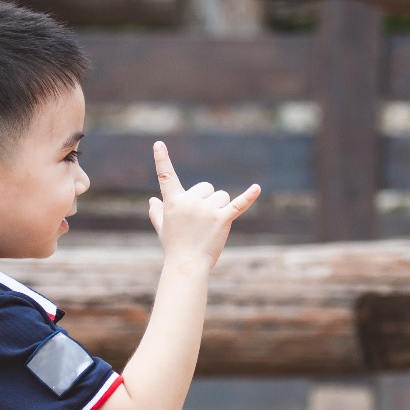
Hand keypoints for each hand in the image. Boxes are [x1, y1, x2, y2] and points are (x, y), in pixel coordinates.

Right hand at [146, 141, 257, 271]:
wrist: (186, 265)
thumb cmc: (174, 246)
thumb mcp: (163, 227)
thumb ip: (157, 212)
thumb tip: (153, 201)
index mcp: (173, 201)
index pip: (166, 176)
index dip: (161, 159)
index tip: (159, 143)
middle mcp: (189, 202)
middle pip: (206, 187)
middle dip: (206, 201)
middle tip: (200, 222)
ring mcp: (207, 210)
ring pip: (221, 196)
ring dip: (219, 208)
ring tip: (211, 226)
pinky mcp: (222, 219)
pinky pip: (238, 204)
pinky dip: (248, 197)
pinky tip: (257, 188)